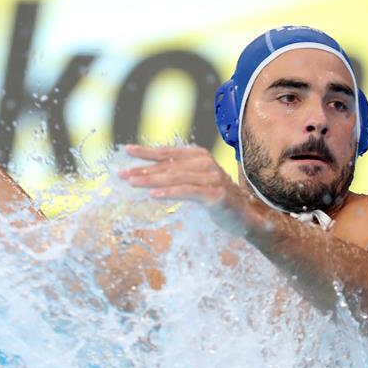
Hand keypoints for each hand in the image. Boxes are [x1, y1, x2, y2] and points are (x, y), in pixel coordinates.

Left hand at [118, 144, 268, 234]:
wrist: (245, 216)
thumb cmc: (215, 198)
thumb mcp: (194, 183)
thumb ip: (176, 174)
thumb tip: (146, 172)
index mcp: (199, 156)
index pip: (168, 152)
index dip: (147, 152)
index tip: (127, 150)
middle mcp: (206, 163)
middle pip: (168, 166)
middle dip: (143, 170)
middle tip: (122, 174)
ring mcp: (212, 178)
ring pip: (176, 178)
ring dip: (151, 180)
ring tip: (132, 183)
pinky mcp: (216, 195)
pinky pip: (188, 192)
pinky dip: (170, 192)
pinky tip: (154, 195)